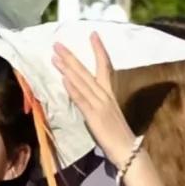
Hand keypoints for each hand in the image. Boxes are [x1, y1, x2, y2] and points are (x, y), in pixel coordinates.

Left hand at [53, 33, 138, 169]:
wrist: (128, 151)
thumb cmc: (118, 137)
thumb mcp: (107, 116)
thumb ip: (97, 105)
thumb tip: (85, 99)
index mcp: (109, 94)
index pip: (105, 67)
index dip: (99, 50)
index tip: (93, 34)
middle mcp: (105, 95)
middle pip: (86, 72)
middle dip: (71, 57)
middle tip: (57, 44)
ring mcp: (100, 105)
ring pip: (82, 82)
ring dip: (68, 68)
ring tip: (55, 57)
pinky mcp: (95, 117)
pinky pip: (82, 100)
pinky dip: (73, 89)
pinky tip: (64, 79)